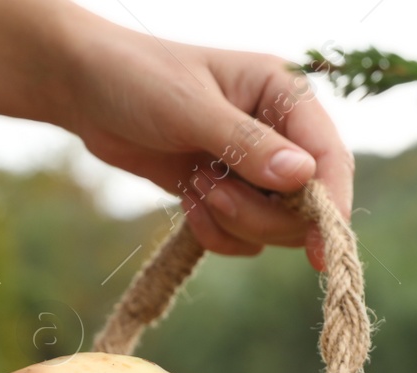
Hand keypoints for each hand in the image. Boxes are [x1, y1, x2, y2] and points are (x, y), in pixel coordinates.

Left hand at [58, 20, 353, 267]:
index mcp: (285, 95)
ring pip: (275, 227)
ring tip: (194, 185)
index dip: (331, 205)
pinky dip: (217, 233)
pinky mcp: (228, 193)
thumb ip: (247, 145)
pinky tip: (188, 203)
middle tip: (212, 190)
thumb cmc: (138, 78)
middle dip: (260, 214)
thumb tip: (303, 178)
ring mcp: (254, 167)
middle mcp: (279, 133)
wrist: (85, 90)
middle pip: (306, 205)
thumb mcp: (191, 108)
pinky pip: (243, 237)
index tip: (320, 249)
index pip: (329, 158)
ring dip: (234, 221)